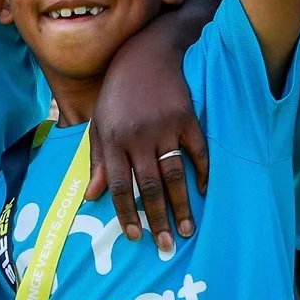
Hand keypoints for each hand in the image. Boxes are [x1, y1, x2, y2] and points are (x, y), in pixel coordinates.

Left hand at [90, 17, 209, 252]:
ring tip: (188, 229)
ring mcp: (164, 127)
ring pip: (174, 175)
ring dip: (182, 205)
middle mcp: (138, 136)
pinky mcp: (187, 118)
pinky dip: (203, 172)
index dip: (127, 213)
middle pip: (150, 186)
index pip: (120, 185)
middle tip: (167, 245)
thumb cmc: (117, 92)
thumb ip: (99, 161)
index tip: (136, 236)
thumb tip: (94, 197)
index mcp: (113, 139)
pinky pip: (198, 151)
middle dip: (158, 219)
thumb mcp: (100, 123)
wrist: (145, 54)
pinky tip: (205, 191)